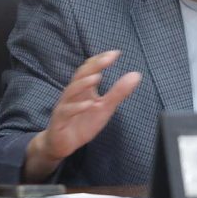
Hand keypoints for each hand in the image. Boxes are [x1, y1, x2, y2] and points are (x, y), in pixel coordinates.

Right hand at [25, 50, 140, 181]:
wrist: (62, 144)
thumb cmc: (83, 123)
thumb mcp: (105, 107)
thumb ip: (118, 92)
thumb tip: (136, 75)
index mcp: (83, 88)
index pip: (89, 69)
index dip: (101, 60)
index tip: (115, 53)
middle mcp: (72, 94)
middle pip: (80, 75)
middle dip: (94, 66)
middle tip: (108, 59)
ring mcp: (65, 106)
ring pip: (71, 91)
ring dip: (84, 84)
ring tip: (97, 77)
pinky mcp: (60, 121)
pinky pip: (67, 112)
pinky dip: (77, 107)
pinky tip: (89, 104)